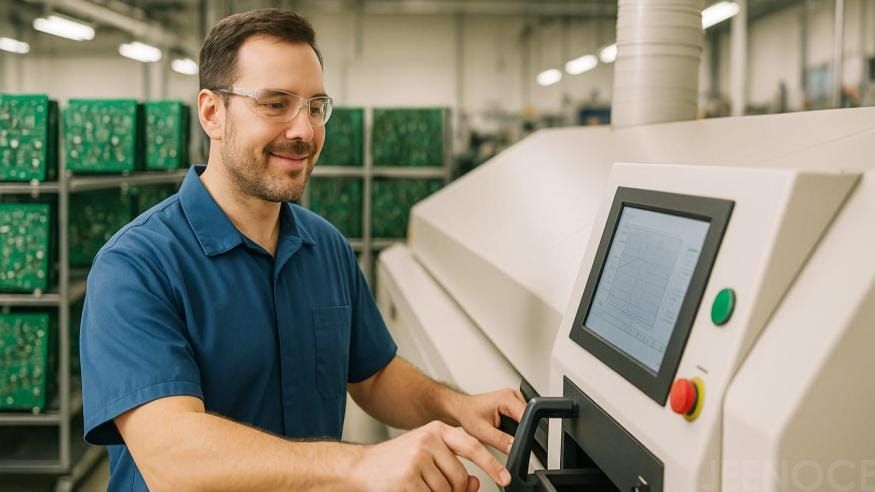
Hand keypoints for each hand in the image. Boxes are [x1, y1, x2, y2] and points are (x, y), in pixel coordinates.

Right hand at [348, 421, 510, 491]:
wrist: (360, 467)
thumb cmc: (394, 462)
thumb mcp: (427, 455)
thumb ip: (452, 464)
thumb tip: (477, 482)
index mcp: (436, 430)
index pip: (472, 446)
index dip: (492, 464)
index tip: (505, 477)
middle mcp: (427, 441)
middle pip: (460, 477)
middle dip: (453, 490)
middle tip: (433, 486)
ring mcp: (416, 460)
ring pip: (445, 491)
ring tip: (417, 485)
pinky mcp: (406, 479)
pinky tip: (410, 488)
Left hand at [450, 388, 526, 454]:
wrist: (461, 410)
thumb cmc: (468, 414)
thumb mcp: (482, 431)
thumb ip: (500, 440)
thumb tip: (514, 447)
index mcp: (507, 398)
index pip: (526, 416)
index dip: (524, 431)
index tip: (517, 441)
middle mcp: (513, 395)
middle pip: (528, 417)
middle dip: (521, 430)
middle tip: (504, 435)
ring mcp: (514, 398)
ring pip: (527, 418)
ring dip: (519, 428)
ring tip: (502, 430)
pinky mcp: (514, 404)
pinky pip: (522, 417)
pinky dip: (516, 425)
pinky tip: (505, 427)